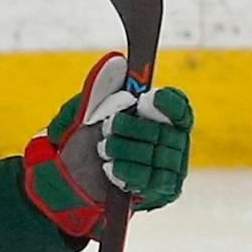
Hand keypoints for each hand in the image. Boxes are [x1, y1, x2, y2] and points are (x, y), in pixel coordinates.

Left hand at [22, 53, 193, 237]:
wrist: (71, 178)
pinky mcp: (163, 190)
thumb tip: (116, 61)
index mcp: (161, 115)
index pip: (179, 107)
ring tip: (103, 150)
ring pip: (159, 157)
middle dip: (133, 129)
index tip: (148, 99)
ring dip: (126, 151)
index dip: (168, 103)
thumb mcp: (87, 109)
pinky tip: (110, 169)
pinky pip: (153, 181)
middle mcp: (173, 139)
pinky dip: (129, 173)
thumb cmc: (86, 139)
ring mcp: (171, 166)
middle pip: (167, 132)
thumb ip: (101, 85)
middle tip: (107, 128)